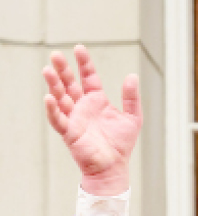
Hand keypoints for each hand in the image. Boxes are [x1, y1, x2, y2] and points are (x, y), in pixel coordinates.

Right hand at [43, 45, 142, 195]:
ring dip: (54, 84)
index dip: (84, 63)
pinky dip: (52, 109)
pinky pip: (57, 119)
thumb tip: (131, 75)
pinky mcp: (69, 132)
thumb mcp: (133, 117)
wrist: (114, 166)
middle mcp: (83, 107)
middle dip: (63, 69)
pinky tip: (49, 97)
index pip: (88, 77)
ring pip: (60, 97)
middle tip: (56, 55)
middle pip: (70, 84)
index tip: (79, 48)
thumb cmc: (121, 144)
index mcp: (97, 101)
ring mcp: (74, 118)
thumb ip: (131, 97)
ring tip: (48, 70)